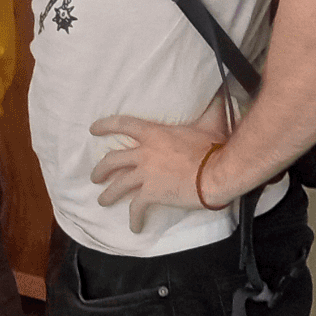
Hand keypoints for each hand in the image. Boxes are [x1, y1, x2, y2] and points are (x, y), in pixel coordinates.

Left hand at [87, 103, 235, 234]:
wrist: (218, 172)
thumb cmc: (214, 146)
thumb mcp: (211, 121)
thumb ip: (211, 106)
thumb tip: (221, 89)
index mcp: (154, 134)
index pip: (124, 125)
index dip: (106, 125)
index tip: (93, 129)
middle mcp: (145, 153)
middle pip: (113, 160)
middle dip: (101, 169)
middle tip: (95, 176)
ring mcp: (146, 175)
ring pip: (118, 185)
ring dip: (108, 195)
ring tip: (103, 201)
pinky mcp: (152, 194)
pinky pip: (137, 208)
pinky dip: (134, 219)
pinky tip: (134, 227)